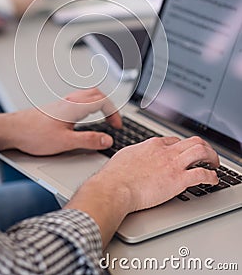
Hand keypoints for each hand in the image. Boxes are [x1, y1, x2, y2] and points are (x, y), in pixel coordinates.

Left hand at [2, 88, 121, 154]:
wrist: (12, 130)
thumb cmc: (33, 135)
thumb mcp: (65, 142)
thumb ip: (88, 141)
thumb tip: (107, 140)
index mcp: (74, 107)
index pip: (103, 101)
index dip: (114, 113)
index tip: (116, 127)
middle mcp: (69, 101)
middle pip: (97, 93)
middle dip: (109, 106)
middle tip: (113, 121)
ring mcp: (62, 103)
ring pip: (87, 95)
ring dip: (99, 104)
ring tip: (103, 118)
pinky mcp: (57, 107)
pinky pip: (79, 100)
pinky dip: (89, 106)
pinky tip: (84, 118)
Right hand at [67, 135, 218, 246]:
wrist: (114, 188)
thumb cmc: (115, 176)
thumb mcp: (125, 156)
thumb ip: (135, 154)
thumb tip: (134, 157)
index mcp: (152, 145)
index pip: (174, 140)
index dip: (183, 146)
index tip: (185, 152)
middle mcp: (165, 151)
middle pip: (192, 141)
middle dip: (203, 147)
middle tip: (207, 155)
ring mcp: (172, 164)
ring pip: (201, 151)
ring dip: (212, 157)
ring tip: (214, 164)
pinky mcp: (178, 179)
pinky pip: (202, 174)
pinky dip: (211, 176)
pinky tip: (213, 180)